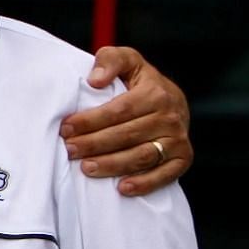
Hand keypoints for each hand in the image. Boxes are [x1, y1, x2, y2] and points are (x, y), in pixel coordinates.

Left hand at [62, 46, 190, 195]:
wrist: (173, 100)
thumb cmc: (140, 82)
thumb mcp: (127, 61)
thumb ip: (110, 60)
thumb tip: (95, 79)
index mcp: (155, 93)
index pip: (119, 111)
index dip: (90, 121)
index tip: (66, 128)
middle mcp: (170, 117)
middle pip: (127, 135)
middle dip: (94, 144)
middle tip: (69, 150)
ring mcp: (178, 139)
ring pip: (142, 156)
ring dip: (112, 165)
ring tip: (86, 168)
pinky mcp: (183, 158)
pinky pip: (165, 175)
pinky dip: (144, 183)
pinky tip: (121, 188)